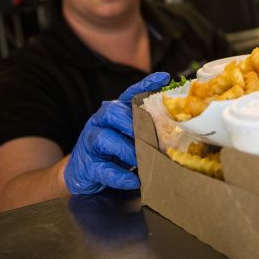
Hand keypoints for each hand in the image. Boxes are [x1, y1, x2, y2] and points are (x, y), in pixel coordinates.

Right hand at [63, 72, 169, 194]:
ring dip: (127, 150)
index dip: (145, 85)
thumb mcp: (129, 135)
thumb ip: (145, 127)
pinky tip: (133, 181)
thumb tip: (176, 126)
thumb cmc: (113, 150)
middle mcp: (100, 120)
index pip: (129, 94)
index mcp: (114, 111)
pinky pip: (102, 168)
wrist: (82, 172)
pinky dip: (119, 175)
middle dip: (133, 123)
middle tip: (150, 136)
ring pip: (105, 138)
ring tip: (142, 161)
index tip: (164, 78)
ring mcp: (90, 141)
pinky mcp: (86, 164)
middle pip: (114, 112)